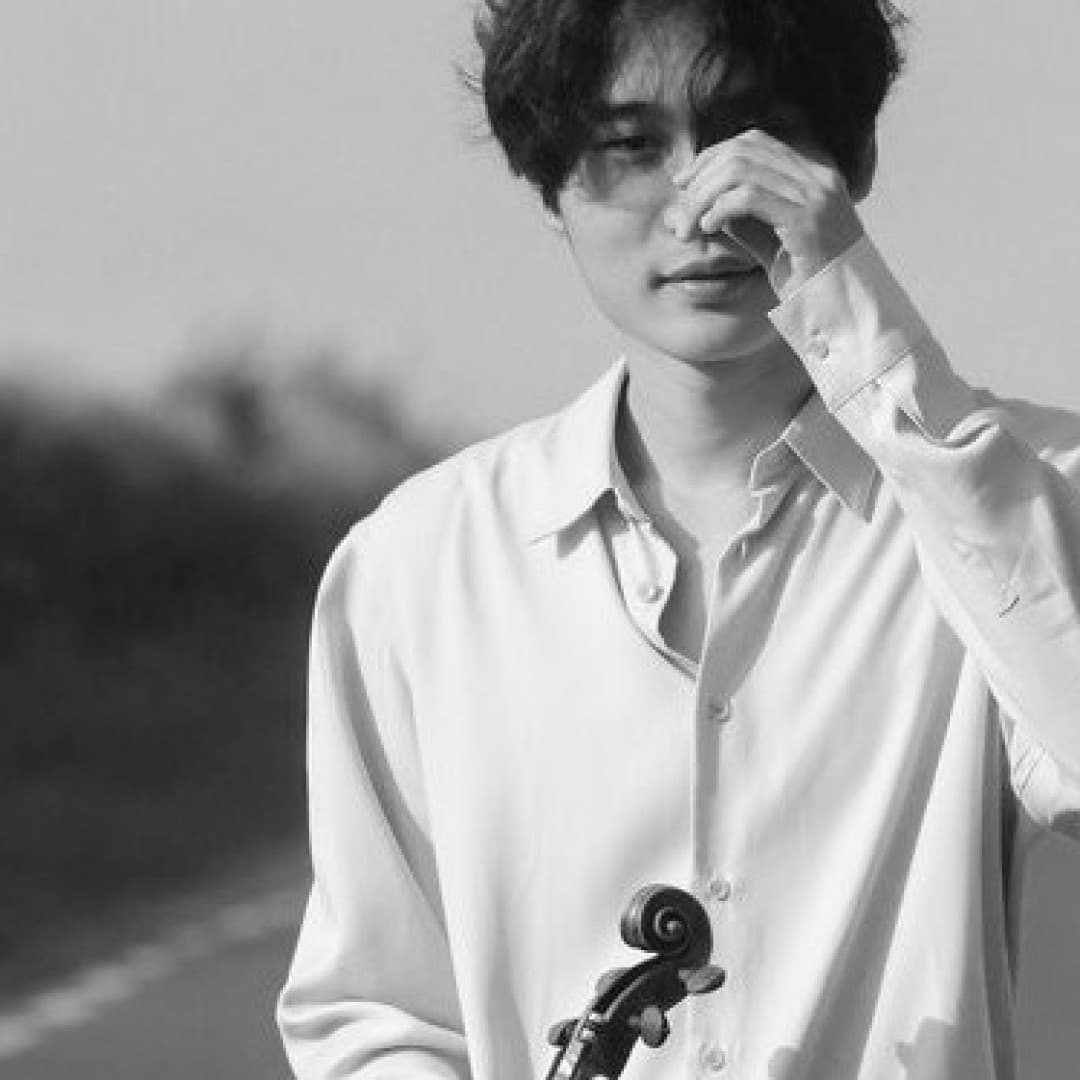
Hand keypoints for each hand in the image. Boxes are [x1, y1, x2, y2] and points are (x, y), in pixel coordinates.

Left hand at [665, 128, 864, 299]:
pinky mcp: (807, 219)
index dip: (712, 155)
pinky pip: (748, 197)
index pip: (754, 141)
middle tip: (681, 211)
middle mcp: (818, 176)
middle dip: (701, 177)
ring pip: (740, 170)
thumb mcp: (768, 241)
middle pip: (743, 149)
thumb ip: (740, 218)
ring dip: (703, 197)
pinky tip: (708, 229)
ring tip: (691, 228)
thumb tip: (694, 203)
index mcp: (813, 174)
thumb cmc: (808, 282)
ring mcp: (816, 194)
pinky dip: (718, 209)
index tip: (683, 182)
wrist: (843, 311)